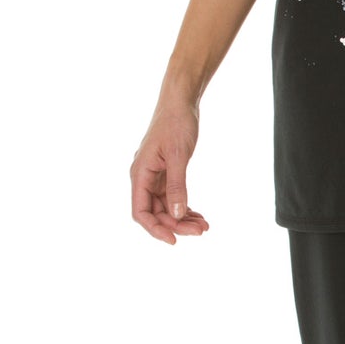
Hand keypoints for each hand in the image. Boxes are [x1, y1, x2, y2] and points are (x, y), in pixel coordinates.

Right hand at [130, 99, 209, 244]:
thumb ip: (177, 186)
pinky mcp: (166, 173)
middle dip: (176, 224)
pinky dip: (184, 207)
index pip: (140, 212)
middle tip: (201, 231)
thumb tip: (177, 215)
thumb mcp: (178, 156)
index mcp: (140, 174)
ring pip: (165, 206)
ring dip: (182, 218)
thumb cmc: (176, 124)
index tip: (174, 240)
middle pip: (155, 212)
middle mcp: (144, 177)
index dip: (155, 229)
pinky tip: (198, 215)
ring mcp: (155, 176)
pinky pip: (172, 197)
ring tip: (204, 226)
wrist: (180, 102)